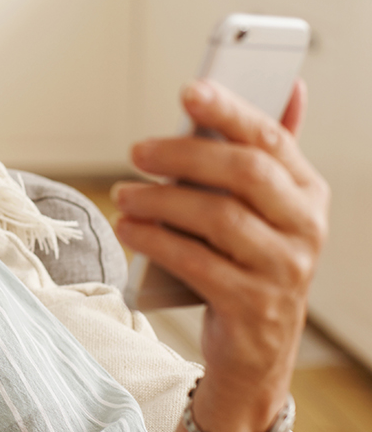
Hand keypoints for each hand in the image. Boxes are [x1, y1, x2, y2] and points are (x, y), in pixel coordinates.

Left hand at [114, 79, 328, 431]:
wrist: (255, 347)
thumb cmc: (248, 257)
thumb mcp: (264, 205)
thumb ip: (267, 149)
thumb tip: (292, 84)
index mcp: (308, 191)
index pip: (271, 138)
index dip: (230, 110)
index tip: (189, 90)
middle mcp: (306, 228)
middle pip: (245, 172)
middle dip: (183, 153)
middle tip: (136, 150)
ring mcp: (284, 270)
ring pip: (218, 217)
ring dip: (160, 199)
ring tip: (123, 193)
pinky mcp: (254, 307)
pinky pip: (197, 262)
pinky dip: (155, 240)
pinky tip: (129, 227)